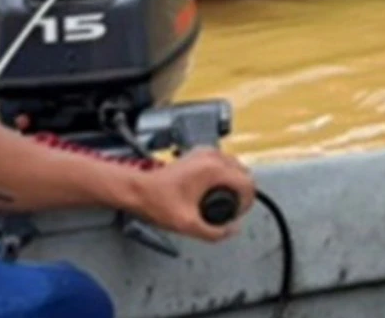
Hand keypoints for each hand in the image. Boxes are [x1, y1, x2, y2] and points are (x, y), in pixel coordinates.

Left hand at [130, 150, 254, 242]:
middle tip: (233, 207)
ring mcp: (205, 152)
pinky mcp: (198, 153)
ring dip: (234, 182)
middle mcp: (212, 157)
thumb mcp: (187, 225)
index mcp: (214, 170)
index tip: (239, 212)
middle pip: (244, 173)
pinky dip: (224, 174)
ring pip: (235, 165)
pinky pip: (222, 161)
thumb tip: (231, 231)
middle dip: (242, 191)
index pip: (247, 183)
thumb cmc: (156, 202)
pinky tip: (215, 186)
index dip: (247, 202)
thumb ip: (214, 232)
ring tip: (225, 198)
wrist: (137, 190)